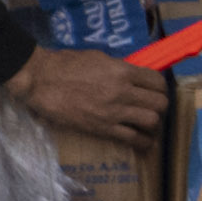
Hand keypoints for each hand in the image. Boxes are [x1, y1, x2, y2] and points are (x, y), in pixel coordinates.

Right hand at [11, 47, 165, 157]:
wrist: (41, 81)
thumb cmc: (64, 64)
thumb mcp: (97, 58)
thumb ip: (118, 68)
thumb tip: (131, 77)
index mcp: (122, 71)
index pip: (157, 81)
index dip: (160, 87)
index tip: (155, 91)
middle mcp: (123, 92)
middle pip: (159, 103)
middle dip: (160, 106)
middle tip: (153, 108)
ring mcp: (114, 112)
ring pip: (151, 121)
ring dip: (153, 123)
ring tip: (147, 124)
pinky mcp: (103, 128)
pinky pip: (133, 138)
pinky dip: (143, 142)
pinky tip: (144, 143)